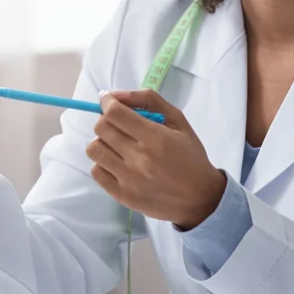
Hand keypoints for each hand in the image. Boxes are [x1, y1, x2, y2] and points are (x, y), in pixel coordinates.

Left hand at [85, 89, 226, 227]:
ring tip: (117, 145)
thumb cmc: (190, 156)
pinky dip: (103, 163)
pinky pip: (96, 171)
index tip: (108, 101)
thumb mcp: (178, 121)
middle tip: (118, 124)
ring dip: (102, 142)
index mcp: (155, 138)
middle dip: (106, 120)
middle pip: (101, 129)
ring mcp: (129, 179)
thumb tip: (115, 95)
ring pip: (94, 149)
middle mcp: (139, 159)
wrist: (200, 199)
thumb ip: (149, 100)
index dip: (107, 102)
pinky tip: (117, 163)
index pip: (114, 113)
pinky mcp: (122, 195)